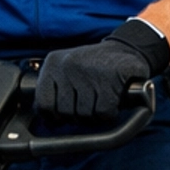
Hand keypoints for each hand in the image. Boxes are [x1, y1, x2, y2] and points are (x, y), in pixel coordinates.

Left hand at [35, 17, 169, 119]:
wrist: (126, 48)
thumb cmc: (94, 67)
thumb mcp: (67, 72)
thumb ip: (54, 93)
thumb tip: (47, 120)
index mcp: (53, 64)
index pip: (43, 104)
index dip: (55, 116)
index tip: (66, 114)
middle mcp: (68, 64)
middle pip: (65, 113)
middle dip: (78, 116)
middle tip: (89, 105)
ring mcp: (89, 70)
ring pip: (84, 114)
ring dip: (95, 115)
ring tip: (101, 100)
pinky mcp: (111, 77)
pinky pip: (103, 112)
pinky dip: (110, 113)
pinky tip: (112, 100)